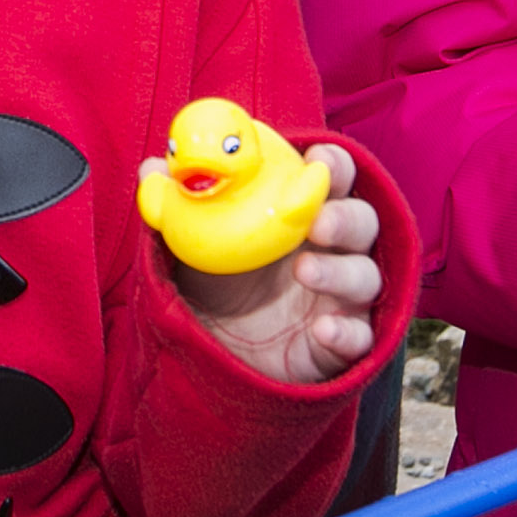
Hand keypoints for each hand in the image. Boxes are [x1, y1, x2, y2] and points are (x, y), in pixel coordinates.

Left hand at [169, 145, 387, 386]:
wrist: (212, 355)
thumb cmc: (212, 286)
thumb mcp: (190, 246)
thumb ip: (175, 206)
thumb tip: (151, 166)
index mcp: (300, 215)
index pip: (334, 179)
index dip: (335, 166)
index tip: (321, 161)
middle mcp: (330, 251)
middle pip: (362, 223)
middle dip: (346, 218)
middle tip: (317, 223)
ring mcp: (340, 298)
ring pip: (365, 276)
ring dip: (342, 271)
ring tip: (305, 271)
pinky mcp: (340, 343)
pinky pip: (360, 337)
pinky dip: (348, 332)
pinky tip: (323, 330)